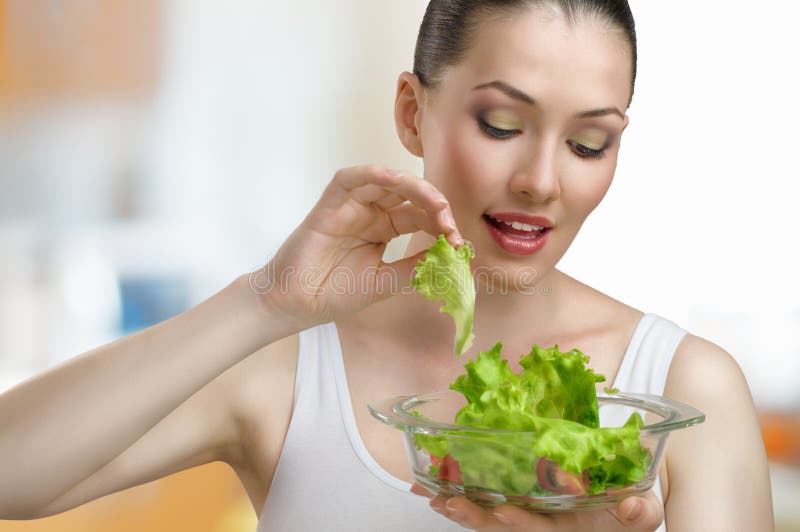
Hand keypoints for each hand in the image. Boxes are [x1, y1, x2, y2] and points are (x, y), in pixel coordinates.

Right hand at [255, 165, 462, 330]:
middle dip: (434, 204)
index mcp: (384, 229)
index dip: (442, 225)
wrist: (298, 304)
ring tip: (435, 202)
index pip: (420, 217)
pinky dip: (373, 174)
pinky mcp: (330, 203)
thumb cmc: (336, 293)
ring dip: (413, 187)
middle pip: (408, 196)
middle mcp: (370, 213)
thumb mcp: (387, 281)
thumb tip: (450, 255)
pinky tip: (394, 179)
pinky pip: (351, 179)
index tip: (459, 242)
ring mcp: (351, 206)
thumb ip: (415, 266)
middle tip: (450, 222)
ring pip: (385, 182)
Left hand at [411, 483, 663, 531]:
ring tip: (430, 495)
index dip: (521, 523)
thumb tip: (632, 508)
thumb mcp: (643, 510)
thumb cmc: (629, 507)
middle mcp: (542, 526)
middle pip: (503, 529)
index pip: (540, 529)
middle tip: (447, 504)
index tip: (503, 512)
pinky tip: (435, 488)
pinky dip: (459, 497)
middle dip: (475, 518)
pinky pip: (484, 505)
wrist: (623, 502)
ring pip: (487, 519)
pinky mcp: (517, 504)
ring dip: (459, 508)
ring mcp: (528, 518)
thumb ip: (640, 511)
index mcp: (568, 527)